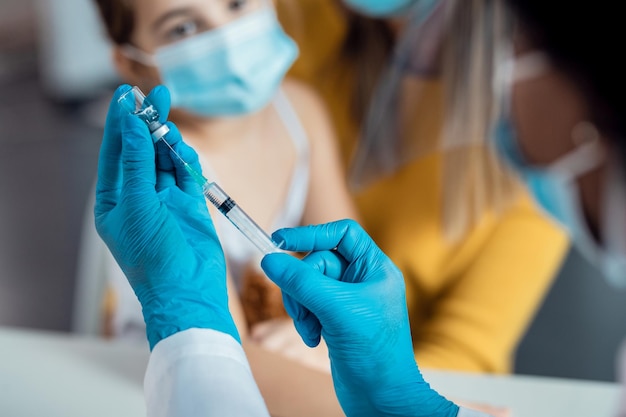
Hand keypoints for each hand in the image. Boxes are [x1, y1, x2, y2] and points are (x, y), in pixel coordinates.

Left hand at [94, 84, 238, 348]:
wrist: (188, 289)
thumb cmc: (153, 257)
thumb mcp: (137, 206)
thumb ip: (137, 164)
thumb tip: (134, 126)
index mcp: (114, 199)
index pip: (116, 152)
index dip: (122, 122)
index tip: (128, 94)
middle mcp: (138, 196)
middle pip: (143, 150)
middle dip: (149, 123)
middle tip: (159, 94)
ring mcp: (165, 200)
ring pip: (166, 158)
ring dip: (169, 141)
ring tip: (172, 129)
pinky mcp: (190, 204)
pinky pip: (187, 173)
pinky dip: (186, 159)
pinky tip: (184, 150)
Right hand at [261, 220, 457, 416]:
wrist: (381, 398)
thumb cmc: (375, 353)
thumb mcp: (337, 310)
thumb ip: (303, 282)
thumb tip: (270, 260)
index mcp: (375, 268)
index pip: (342, 234)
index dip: (312, 234)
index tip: (280, 240)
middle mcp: (362, 280)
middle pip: (317, 262)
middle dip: (303, 286)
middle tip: (301, 308)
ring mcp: (347, 300)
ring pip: (308, 285)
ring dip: (301, 306)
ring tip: (309, 328)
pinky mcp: (334, 319)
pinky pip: (308, 305)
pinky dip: (304, 320)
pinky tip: (314, 339)